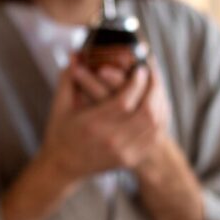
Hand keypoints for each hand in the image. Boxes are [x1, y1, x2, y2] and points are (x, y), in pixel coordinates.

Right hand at [36, 55, 169, 182]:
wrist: (63, 165)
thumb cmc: (60, 131)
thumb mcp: (59, 105)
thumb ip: (68, 78)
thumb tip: (77, 53)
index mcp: (91, 125)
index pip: (124, 101)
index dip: (137, 82)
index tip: (140, 67)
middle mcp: (110, 141)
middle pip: (146, 113)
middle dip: (154, 88)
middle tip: (153, 72)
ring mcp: (123, 153)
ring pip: (155, 125)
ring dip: (160, 101)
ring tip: (156, 85)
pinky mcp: (131, 159)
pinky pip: (155, 137)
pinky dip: (161, 118)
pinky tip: (157, 104)